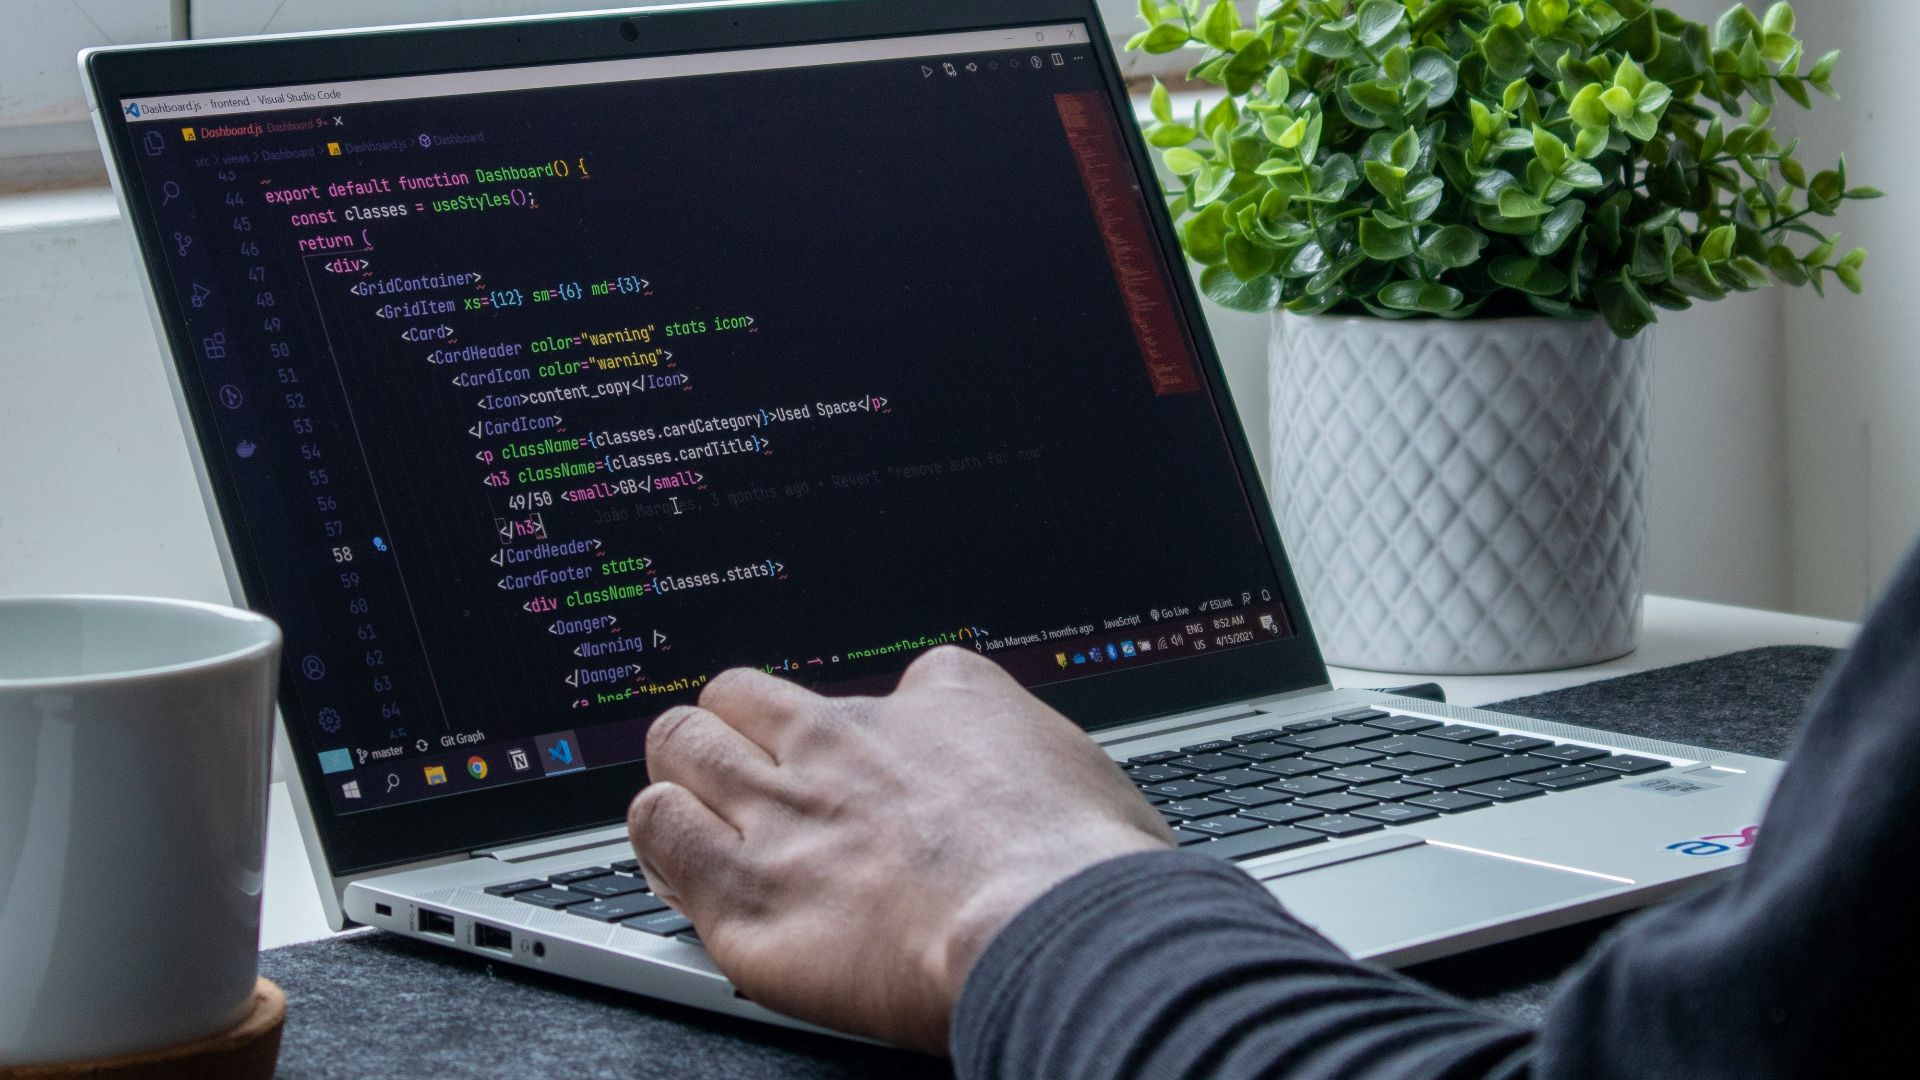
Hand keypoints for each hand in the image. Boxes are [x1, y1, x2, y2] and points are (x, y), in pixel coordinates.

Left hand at [626, 647, 1172, 1051]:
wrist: (1053, 927)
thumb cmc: (1085, 867)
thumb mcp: (1078, 768)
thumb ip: (1028, 761)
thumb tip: (1031, 781)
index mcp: (937, 702)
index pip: (865, 689)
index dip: (854, 731)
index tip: (857, 768)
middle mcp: (845, 744)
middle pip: (740, 695)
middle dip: (732, 726)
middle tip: (742, 769)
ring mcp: (787, 813)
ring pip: (682, 745)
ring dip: (685, 773)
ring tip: (697, 804)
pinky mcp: (745, 893)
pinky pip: (659, 830)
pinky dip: (661, 834)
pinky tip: (678, 853)